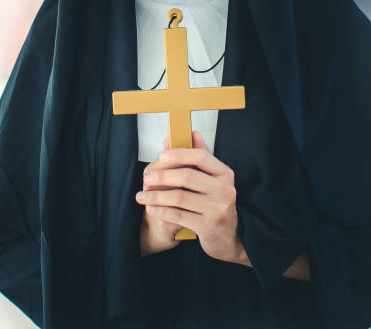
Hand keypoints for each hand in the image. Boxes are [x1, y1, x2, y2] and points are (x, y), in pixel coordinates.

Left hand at [136, 131, 247, 264]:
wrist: (228, 238)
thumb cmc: (217, 204)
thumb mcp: (213, 180)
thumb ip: (202, 158)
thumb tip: (192, 133)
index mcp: (225, 174)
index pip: (201, 156)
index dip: (179, 154)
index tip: (161, 156)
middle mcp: (225, 190)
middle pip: (187, 176)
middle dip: (161, 176)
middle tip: (146, 179)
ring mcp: (218, 209)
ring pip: (179, 197)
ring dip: (155, 196)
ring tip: (141, 197)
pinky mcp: (208, 226)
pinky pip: (178, 215)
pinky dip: (161, 211)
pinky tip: (151, 208)